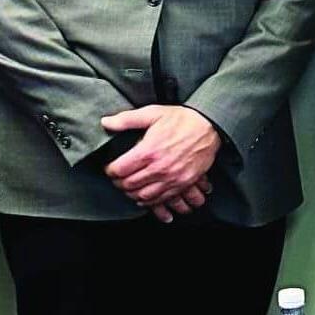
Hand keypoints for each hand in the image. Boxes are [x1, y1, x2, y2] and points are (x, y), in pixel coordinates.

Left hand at [101, 105, 222, 214]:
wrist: (209, 126)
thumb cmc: (182, 120)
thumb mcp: (152, 113)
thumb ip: (126, 119)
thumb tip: (106, 122)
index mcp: (148, 151)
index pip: (119, 170)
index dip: (110, 171)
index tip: (110, 168)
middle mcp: (159, 168)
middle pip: (129, 185)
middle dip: (119, 183)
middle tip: (117, 178)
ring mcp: (172, 178)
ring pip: (143, 196)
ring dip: (132, 193)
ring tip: (129, 187)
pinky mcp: (183, 183)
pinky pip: (161, 199)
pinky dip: (149, 201)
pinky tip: (144, 195)